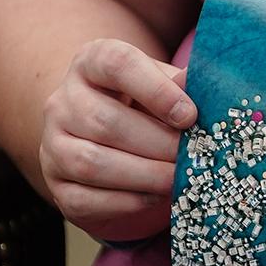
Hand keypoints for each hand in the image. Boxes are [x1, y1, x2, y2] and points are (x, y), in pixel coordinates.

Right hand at [39, 38, 196, 240]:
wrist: (105, 136)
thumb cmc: (144, 106)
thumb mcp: (163, 85)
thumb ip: (183, 86)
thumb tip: (212, 92)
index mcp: (92, 63)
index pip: (116, 64)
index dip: (156, 90)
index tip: (190, 115)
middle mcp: (63, 101)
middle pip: (105, 122)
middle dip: (158, 144)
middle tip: (195, 157)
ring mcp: (54, 145)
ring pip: (91, 163)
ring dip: (144, 176)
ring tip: (180, 180)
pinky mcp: (58, 185)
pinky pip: (85, 199)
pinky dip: (127, 202)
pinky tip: (156, 196)